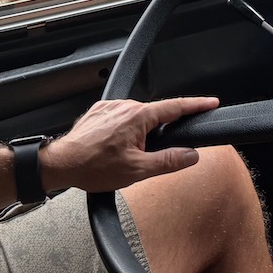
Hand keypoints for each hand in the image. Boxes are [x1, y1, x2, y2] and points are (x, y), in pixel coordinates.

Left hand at [38, 96, 218, 192]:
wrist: (60, 164)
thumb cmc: (94, 167)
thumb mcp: (137, 170)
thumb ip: (168, 161)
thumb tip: (190, 155)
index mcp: (139, 116)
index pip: (176, 106)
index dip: (196, 104)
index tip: (211, 102)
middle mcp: (125, 105)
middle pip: (155, 115)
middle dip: (158, 133)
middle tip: (147, 156)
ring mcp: (110, 107)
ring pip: (136, 118)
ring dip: (138, 134)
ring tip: (123, 157)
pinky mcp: (99, 111)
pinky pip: (120, 118)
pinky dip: (123, 131)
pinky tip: (113, 149)